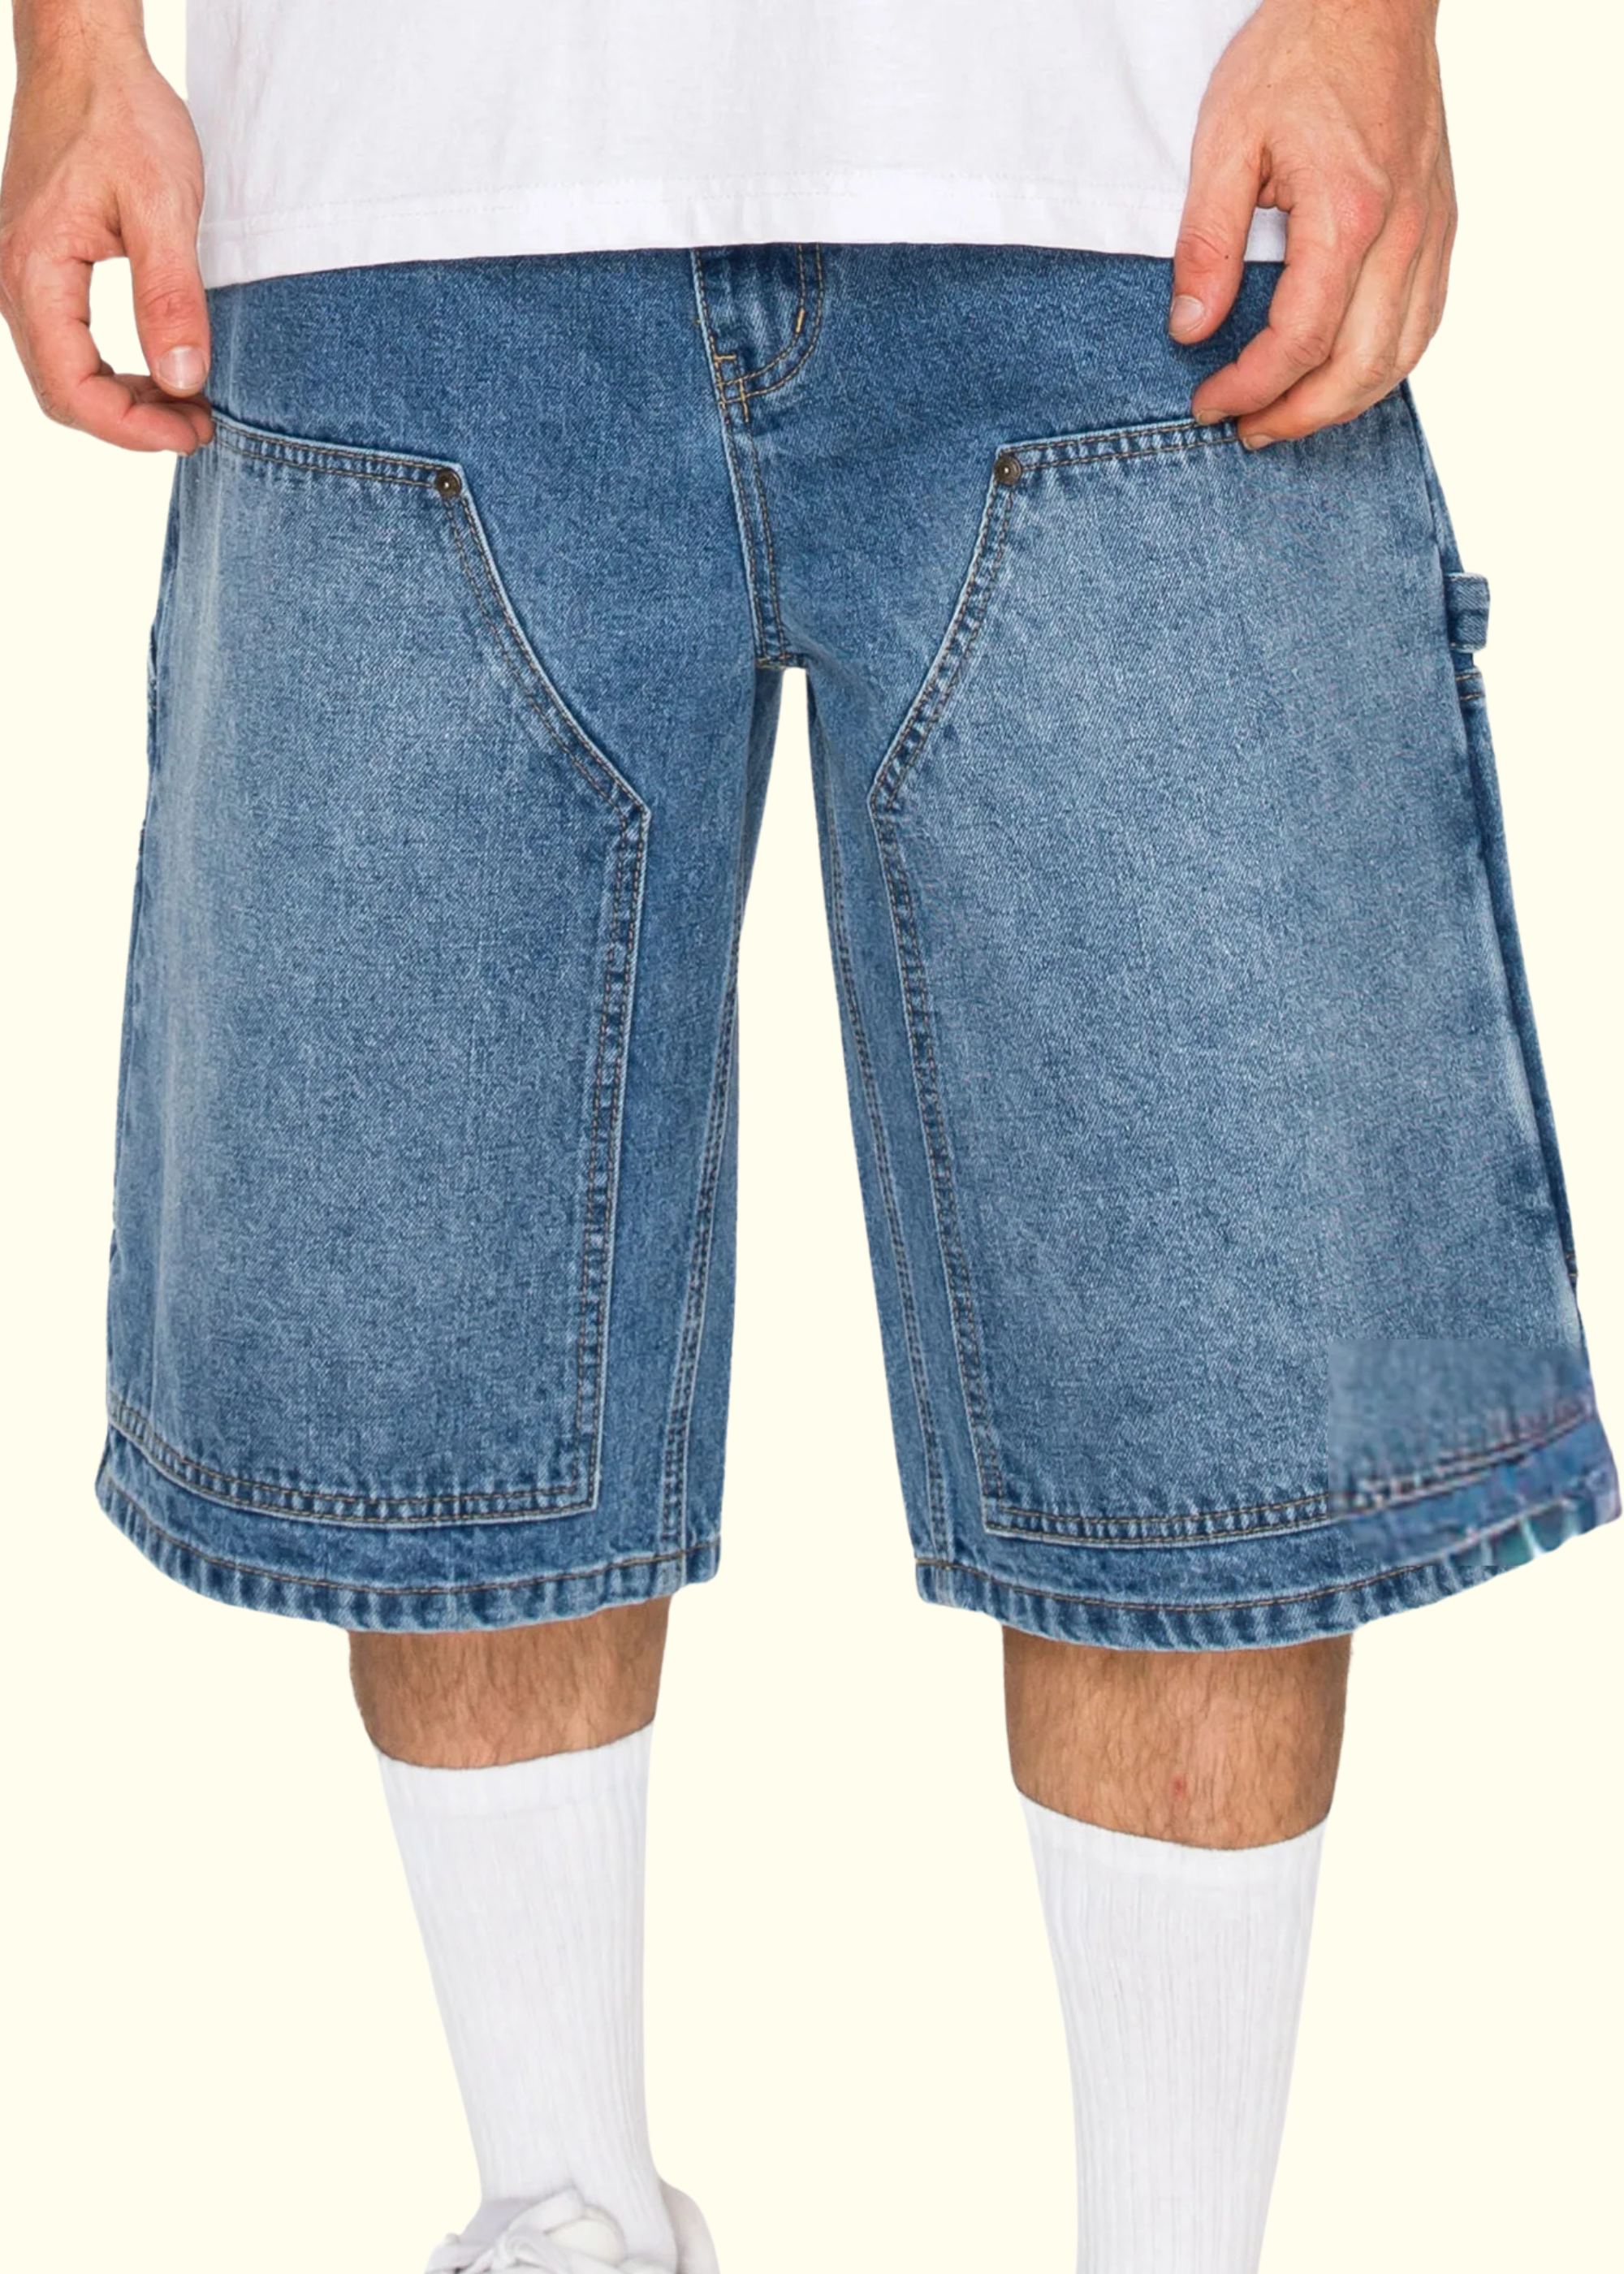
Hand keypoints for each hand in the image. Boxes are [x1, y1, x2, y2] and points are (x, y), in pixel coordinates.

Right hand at [0, 16, 211, 451]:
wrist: (86, 56)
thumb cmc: (122, 115)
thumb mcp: (163, 205)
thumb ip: (169, 296)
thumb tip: (181, 380)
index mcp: (34, 270)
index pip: (72, 391)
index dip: (134, 430)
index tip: (194, 431)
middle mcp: (15, 281)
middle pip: (63, 396)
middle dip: (133, 425)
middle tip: (201, 425)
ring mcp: (23, 277)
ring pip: (65, 377)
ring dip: (126, 403)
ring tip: (190, 404)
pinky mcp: (41, 270)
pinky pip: (68, 347)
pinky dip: (115, 374)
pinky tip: (162, 371)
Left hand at [1171, 0, 1454, 446]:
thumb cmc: (1298, 55)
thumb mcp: (1225, 140)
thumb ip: (1208, 241)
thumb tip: (1191, 326)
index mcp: (1347, 214)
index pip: (1299, 341)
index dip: (1250, 388)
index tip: (1208, 403)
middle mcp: (1402, 232)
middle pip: (1359, 369)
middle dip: (1298, 417)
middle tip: (1247, 431)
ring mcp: (1430, 231)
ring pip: (1400, 357)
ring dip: (1344, 405)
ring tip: (1287, 417)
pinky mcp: (1440, 225)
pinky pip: (1424, 322)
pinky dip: (1383, 366)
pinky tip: (1342, 376)